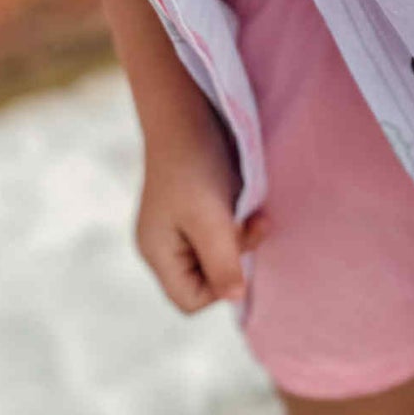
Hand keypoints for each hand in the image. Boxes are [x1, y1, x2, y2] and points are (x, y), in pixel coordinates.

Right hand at [135, 105, 269, 314]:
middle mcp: (165, 245)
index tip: (237, 255)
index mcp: (158, 252)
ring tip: (255, 214)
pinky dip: (240, 224)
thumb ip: (223, 262)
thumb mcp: (209, 219)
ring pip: (221, 257)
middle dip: (235, 258)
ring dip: (243, 238)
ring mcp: (180, 228)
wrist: (189, 113)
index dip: (219, 288)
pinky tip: (250, 206)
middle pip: (207, 280)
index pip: (189, 300)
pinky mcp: (198, 211)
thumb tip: (236, 299)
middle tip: (249, 226)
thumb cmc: (194, 166)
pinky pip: (224, 235)